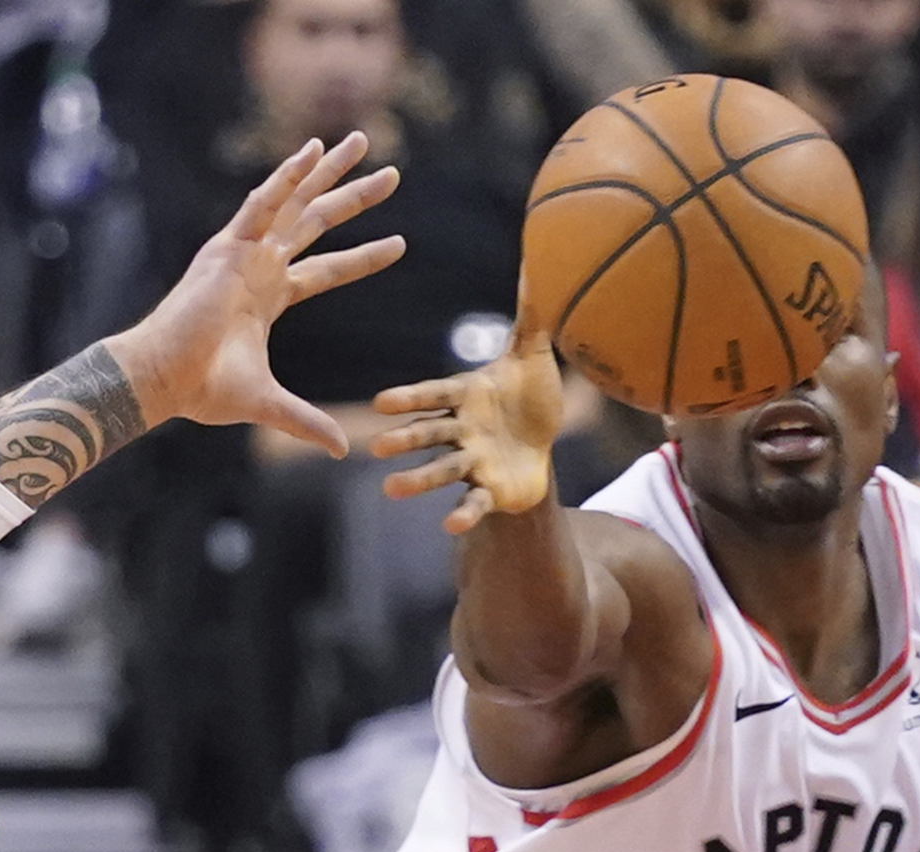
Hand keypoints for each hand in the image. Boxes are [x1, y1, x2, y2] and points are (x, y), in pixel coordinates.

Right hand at [107, 135, 404, 455]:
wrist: (164, 378)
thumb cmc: (202, 390)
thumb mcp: (269, 405)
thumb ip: (306, 422)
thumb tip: (344, 449)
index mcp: (268, 298)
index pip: (327, 271)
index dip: (363, 258)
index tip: (401, 244)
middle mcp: (259, 267)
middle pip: (318, 223)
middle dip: (354, 197)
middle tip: (393, 175)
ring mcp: (244, 252)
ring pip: (297, 201)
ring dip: (329, 172)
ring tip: (361, 141)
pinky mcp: (227, 247)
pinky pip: (263, 202)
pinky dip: (288, 176)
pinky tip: (314, 150)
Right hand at [373, 307, 567, 532]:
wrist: (542, 448)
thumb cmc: (529, 397)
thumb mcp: (532, 353)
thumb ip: (530, 312)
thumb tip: (538, 256)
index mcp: (466, 396)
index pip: (434, 395)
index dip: (410, 399)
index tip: (381, 403)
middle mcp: (461, 431)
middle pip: (430, 433)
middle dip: (406, 439)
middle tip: (377, 446)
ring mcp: (472, 464)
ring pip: (442, 470)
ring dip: (418, 481)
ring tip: (390, 489)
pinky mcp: (489, 492)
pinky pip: (474, 504)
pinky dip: (463, 515)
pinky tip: (449, 527)